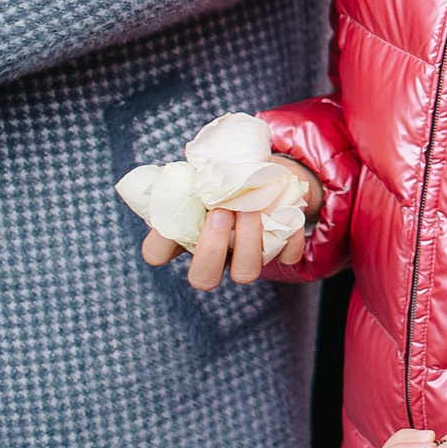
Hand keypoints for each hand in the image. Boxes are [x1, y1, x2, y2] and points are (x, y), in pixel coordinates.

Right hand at [138, 157, 322, 289]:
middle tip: (221, 213)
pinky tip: (287, 212)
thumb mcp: (205, 169)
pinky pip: (287, 256)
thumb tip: (192, 173)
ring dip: (249, 241)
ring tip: (252, 207)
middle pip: (203, 278)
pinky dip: (290, 236)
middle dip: (211, 248)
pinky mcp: (280, 252)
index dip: (159, 244)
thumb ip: (193, 175)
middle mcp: (215, 254)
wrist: (268, 172)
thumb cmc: (227, 173)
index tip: (175, 217)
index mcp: (186, 234)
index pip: (157, 254)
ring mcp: (247, 257)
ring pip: (244, 273)